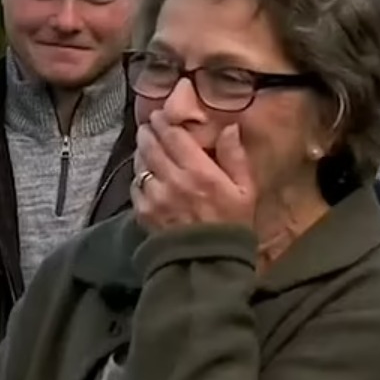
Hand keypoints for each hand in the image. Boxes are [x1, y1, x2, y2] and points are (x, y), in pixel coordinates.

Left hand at [131, 112, 256, 232]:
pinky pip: (135, 185)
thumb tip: (229, 127)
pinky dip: (138, 176)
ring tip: (144, 144)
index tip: (160, 115)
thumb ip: (235, 157)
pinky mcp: (143, 212)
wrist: (209, 264)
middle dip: (148, 131)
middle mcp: (173, 180)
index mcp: (199, 171)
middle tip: (148, 125)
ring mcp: (155, 196)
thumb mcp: (245, 190)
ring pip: (140, 163)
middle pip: (151, 145)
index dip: (164, 121)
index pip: (173, 136)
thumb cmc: (232, 224)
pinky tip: (144, 174)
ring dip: (141, 150)